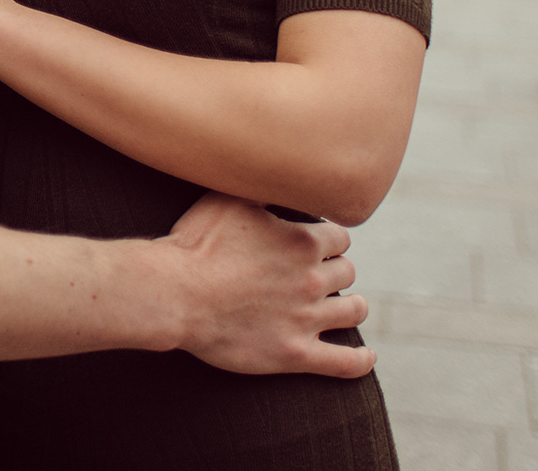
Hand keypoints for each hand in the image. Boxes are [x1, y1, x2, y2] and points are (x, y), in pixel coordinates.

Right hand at [160, 193, 375, 377]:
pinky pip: (343, 362)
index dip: (329, 239)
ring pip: (353, 311)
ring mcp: (306, 319)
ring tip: (347, 306)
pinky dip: (359, 360)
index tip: (319, 243)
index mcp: (302, 242)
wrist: (174, 293)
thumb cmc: (195, 244)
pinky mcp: (294, 353)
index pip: (340, 238)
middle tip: (322, 274)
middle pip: (347, 272)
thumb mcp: (227, 199)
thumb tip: (281, 174)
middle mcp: (312, 279)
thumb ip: (263, 189)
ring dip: (352, 306)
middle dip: (336, 270)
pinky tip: (364, 356)